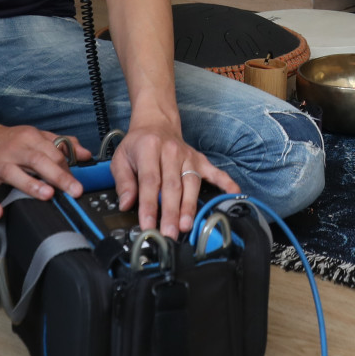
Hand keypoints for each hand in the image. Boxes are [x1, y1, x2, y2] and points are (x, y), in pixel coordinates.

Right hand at [0, 117, 87, 219]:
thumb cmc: (8, 140)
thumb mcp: (34, 135)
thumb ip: (61, 143)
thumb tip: (86, 154)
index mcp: (28, 139)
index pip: (53, 153)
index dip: (67, 168)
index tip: (79, 184)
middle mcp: (13, 151)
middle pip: (38, 160)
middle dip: (58, 176)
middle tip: (74, 190)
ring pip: (13, 174)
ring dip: (30, 184)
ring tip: (48, 195)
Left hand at [113, 119, 238, 234]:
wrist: (156, 123)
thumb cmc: (138, 144)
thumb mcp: (121, 158)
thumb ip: (123, 182)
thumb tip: (126, 204)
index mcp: (149, 149)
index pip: (150, 181)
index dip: (149, 204)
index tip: (148, 224)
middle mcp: (171, 151)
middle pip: (173, 185)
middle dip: (171, 212)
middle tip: (169, 233)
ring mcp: (188, 156)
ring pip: (191, 183)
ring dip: (189, 206)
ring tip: (186, 225)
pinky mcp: (200, 160)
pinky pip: (215, 172)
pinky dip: (226, 183)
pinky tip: (233, 193)